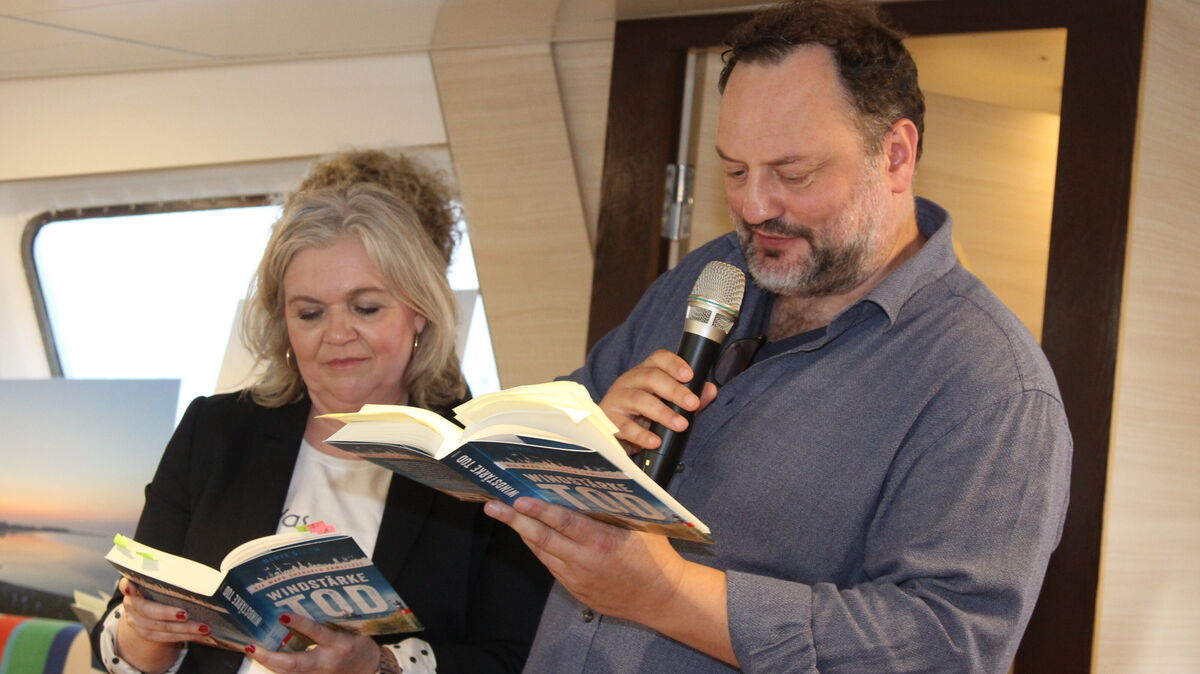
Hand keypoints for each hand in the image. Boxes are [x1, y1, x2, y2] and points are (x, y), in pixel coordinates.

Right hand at [114, 578, 211, 672]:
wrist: (148, 610)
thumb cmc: (160, 588)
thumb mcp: (161, 580)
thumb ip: (169, 577)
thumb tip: (195, 575)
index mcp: (133, 586)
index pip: (125, 585)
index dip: (127, 587)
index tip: (131, 588)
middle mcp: (131, 605)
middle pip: (148, 611)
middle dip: (167, 613)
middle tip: (186, 614)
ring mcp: (137, 622)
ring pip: (160, 628)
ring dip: (184, 629)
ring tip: (204, 628)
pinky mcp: (147, 634)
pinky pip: (166, 638)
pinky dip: (185, 636)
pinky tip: (199, 635)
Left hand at [243, 613, 378, 673]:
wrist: (371, 671)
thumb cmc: (361, 648)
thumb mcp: (351, 631)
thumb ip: (330, 623)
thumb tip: (307, 607)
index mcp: (340, 645)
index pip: (317, 633)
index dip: (299, 624)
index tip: (282, 615)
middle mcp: (328, 662)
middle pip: (295, 664)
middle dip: (271, 657)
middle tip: (253, 647)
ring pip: (289, 673)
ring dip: (270, 663)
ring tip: (254, 651)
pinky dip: (279, 669)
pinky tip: (268, 660)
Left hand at [483, 498, 735, 664]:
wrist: (663, 598)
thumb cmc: (656, 557)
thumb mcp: (641, 527)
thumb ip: (616, 510)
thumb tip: (596, 484)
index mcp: (602, 543)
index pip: (564, 523)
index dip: (539, 511)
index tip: (519, 500)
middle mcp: (585, 562)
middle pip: (542, 539)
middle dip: (515, 522)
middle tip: (493, 507)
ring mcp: (578, 580)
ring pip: (543, 554)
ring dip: (524, 535)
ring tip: (506, 517)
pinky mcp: (576, 592)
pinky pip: (552, 567)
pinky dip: (540, 550)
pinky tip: (531, 537)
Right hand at [599, 350, 718, 452]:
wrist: (613, 434)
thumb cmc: (643, 415)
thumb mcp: (667, 404)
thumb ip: (689, 397)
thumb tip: (710, 390)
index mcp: (645, 372)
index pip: (658, 359)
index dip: (674, 363)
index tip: (689, 375)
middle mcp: (629, 381)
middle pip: (650, 377)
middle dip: (674, 390)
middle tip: (692, 404)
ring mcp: (617, 400)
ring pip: (638, 399)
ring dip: (663, 412)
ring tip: (680, 425)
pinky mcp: (609, 421)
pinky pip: (625, 426)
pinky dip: (642, 435)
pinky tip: (655, 441)